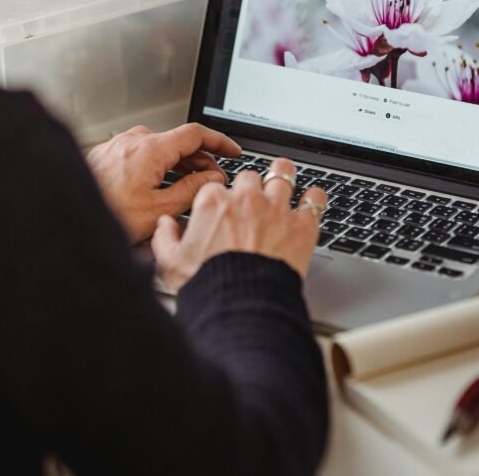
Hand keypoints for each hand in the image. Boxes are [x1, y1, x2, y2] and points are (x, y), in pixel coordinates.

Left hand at [86, 123, 242, 243]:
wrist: (66, 217)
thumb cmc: (106, 214)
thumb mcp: (159, 208)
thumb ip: (192, 190)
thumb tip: (213, 179)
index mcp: (151, 149)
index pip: (196, 134)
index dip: (220, 141)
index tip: (233, 150)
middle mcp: (134, 140)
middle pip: (178, 141)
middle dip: (201, 159)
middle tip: (213, 179)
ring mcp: (119, 145)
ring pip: (160, 147)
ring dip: (179, 163)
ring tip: (188, 185)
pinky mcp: (108, 153)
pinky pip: (141, 153)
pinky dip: (158, 164)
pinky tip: (159, 184)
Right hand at [152, 158, 327, 291]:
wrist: (241, 305)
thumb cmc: (207, 285)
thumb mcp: (171, 263)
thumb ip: (164, 238)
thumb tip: (163, 225)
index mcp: (213, 202)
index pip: (216, 186)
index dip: (220, 197)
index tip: (224, 207)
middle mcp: (246, 198)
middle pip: (250, 178)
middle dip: (251, 187)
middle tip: (253, 199)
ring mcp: (276, 209)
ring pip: (283, 173)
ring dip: (284, 175)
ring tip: (285, 177)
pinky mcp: (302, 225)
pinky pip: (314, 198)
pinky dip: (314, 197)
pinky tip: (313, 199)